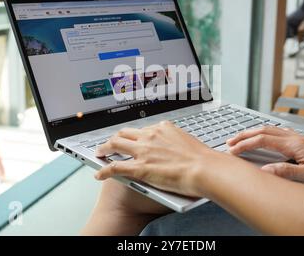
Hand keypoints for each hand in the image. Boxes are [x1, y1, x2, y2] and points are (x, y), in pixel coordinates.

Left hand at [94, 121, 220, 196]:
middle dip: (115, 137)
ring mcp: (143, 151)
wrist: (204, 169)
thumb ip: (175, 142)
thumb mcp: (187, 142)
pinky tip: (99, 174)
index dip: (134, 135)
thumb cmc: (202, 159)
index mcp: (163, 128)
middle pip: (125, 133)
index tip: (132, 138)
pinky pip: (115, 167)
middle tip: (111, 143)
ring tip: (100, 152)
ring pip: (116, 144)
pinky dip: (104, 170)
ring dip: (105, 148)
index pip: (143, 129)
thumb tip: (175, 148)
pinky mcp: (139, 168)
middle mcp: (150, 136)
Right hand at [226, 126, 303, 184]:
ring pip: (269, 130)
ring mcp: (298, 137)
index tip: (232, 150)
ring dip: (253, 133)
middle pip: (263, 131)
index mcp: (294, 144)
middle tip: (230, 141)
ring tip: (241, 138)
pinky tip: (263, 137)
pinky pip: (277, 132)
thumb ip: (286, 171)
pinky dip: (264, 133)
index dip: (245, 144)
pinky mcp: (301, 141)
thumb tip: (264, 170)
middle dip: (244, 135)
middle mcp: (294, 137)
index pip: (262, 141)